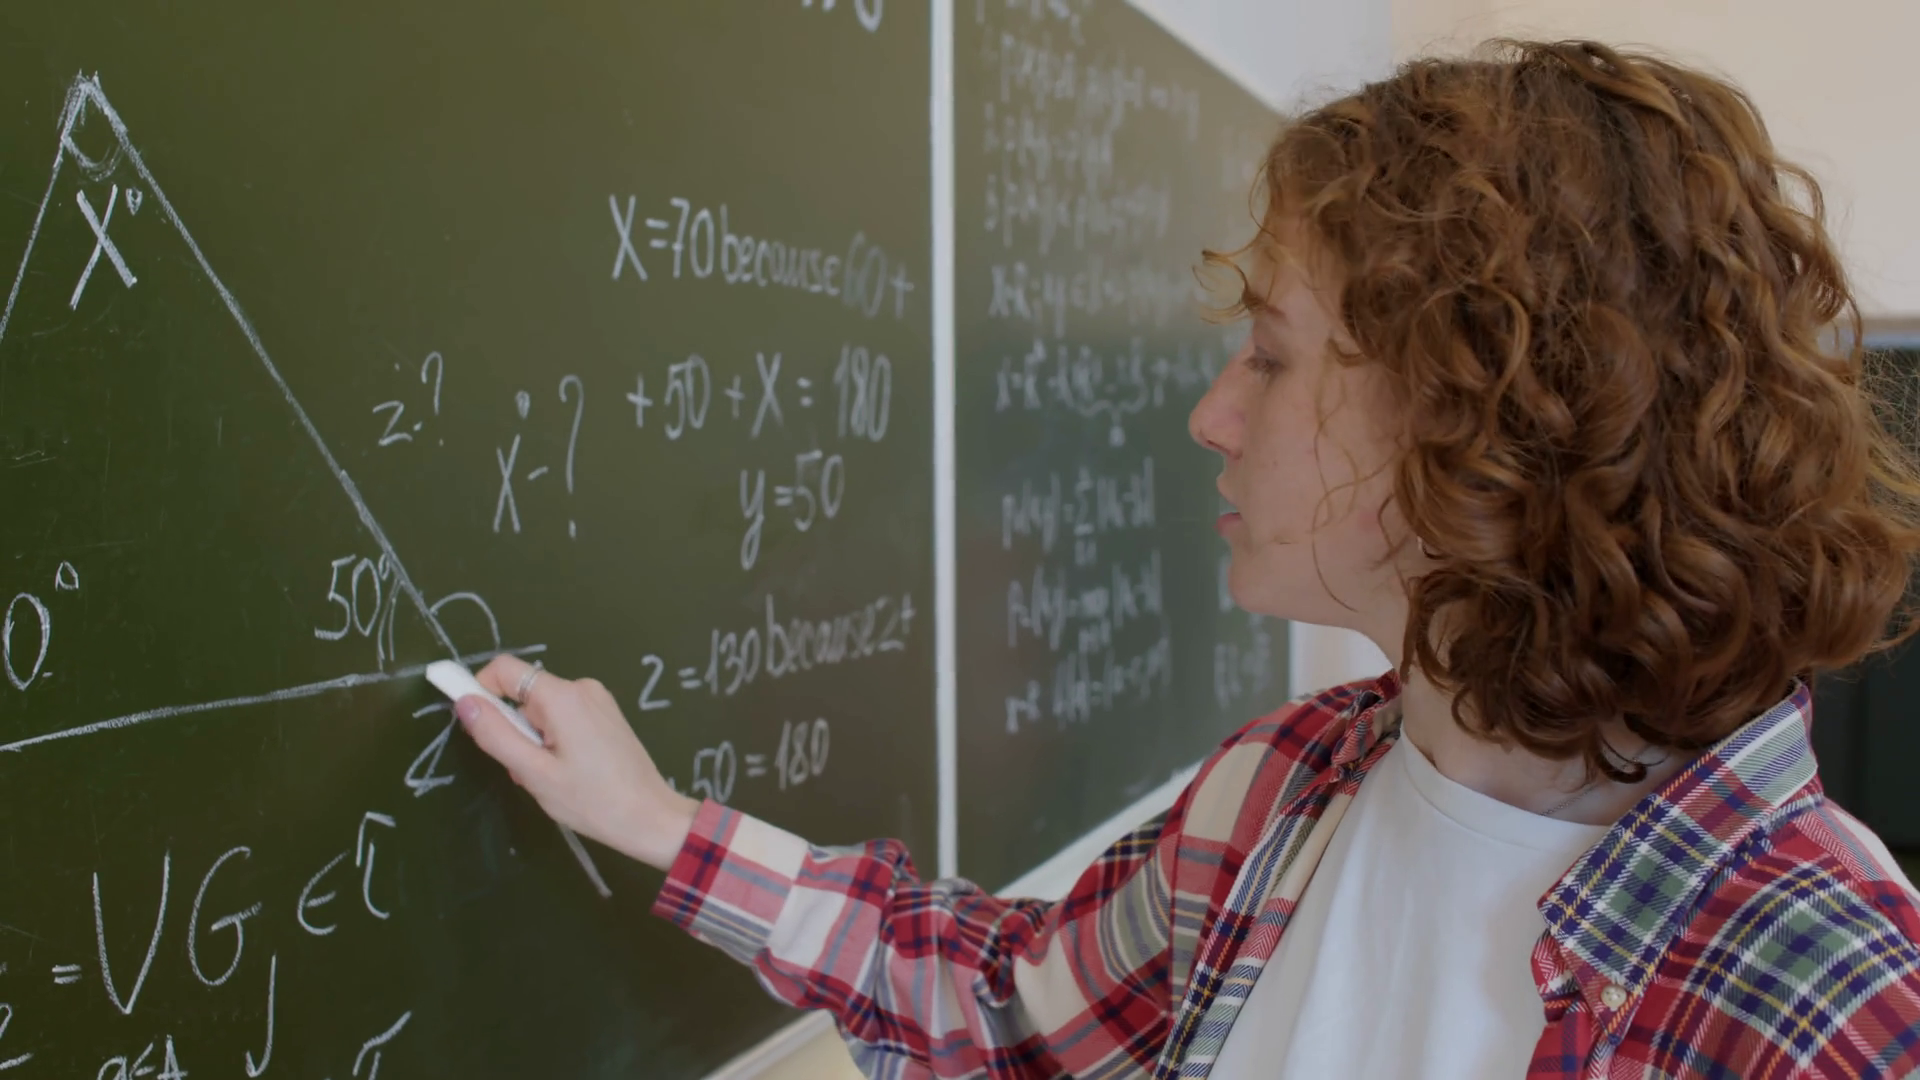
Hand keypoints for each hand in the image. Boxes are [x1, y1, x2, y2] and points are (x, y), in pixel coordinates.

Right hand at [455, 654, 700, 871]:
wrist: (650, 817)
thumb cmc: (591, 800)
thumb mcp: (533, 772)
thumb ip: (495, 735)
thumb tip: (463, 702)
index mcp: (563, 696)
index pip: (504, 669)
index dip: (480, 691)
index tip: (478, 728)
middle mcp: (581, 688)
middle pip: (523, 694)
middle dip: (512, 729)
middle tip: (526, 770)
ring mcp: (597, 700)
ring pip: (541, 710)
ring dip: (532, 741)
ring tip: (550, 777)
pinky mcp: (606, 715)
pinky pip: (563, 718)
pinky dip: (553, 741)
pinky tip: (567, 773)